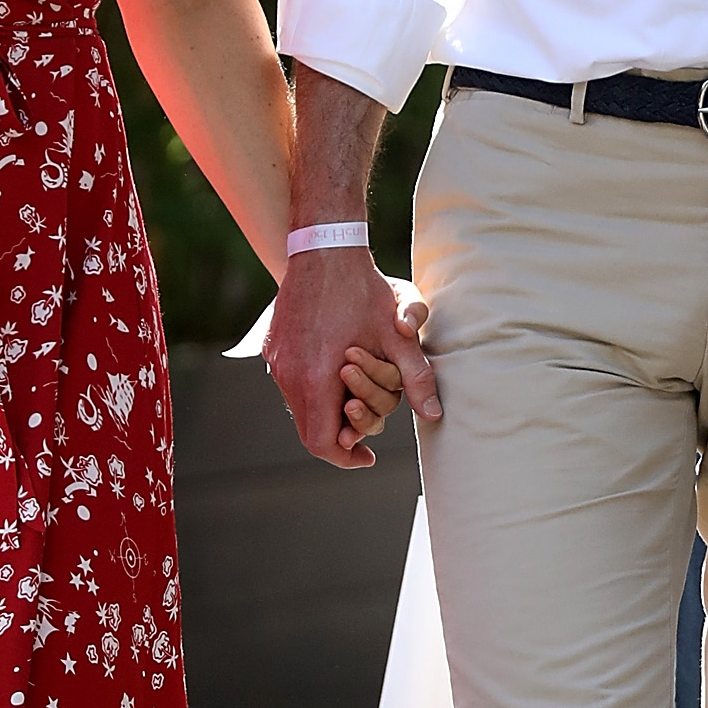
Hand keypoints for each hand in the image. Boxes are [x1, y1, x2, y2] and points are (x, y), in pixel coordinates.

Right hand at [267, 252, 440, 468]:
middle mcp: (289, 377)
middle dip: (342, 431)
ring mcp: (276, 363)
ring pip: (300, 407)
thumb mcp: (397, 336)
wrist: (324, 249)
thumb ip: (415, 378)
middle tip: (367, 420)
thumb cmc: (363, 291)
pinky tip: (337, 368)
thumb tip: (434, 415)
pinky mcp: (273, 349)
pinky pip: (291, 384)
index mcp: (316, 380)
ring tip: (355, 390)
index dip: (347, 457)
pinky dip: (314, 389)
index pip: (323, 444)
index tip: (367, 454)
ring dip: (328, 408)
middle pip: (311, 430)